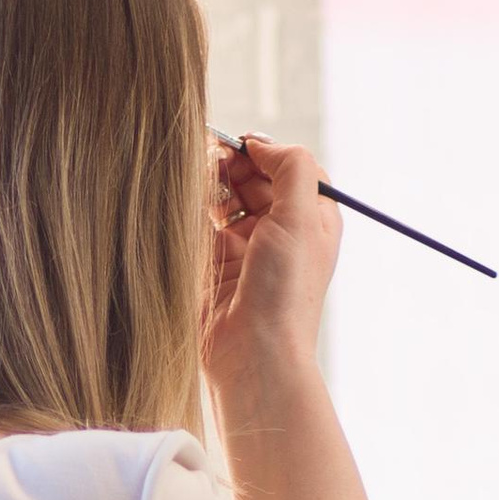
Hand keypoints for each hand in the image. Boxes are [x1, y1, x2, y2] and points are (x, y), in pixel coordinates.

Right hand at [206, 133, 340, 406]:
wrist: (253, 355)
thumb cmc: (285, 292)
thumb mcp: (303, 218)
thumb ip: (291, 167)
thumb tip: (261, 144)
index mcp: (311, 220)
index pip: (288, 167)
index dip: (264, 151)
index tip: (240, 145)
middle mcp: (280, 232)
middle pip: (253, 178)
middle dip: (232, 163)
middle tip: (212, 158)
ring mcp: (245, 248)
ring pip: (224, 197)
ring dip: (210, 182)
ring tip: (199, 181)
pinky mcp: (213, 265)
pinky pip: (200, 224)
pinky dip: (193, 209)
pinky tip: (187, 205)